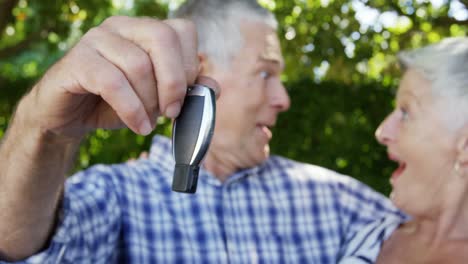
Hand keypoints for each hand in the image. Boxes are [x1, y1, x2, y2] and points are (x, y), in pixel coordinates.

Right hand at [22, 16, 204, 138]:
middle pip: (162, 38)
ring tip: (147, 122)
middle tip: (172, 111)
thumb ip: (186, 90)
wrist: (71, 118)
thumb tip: (213, 86)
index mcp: (144, 30)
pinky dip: (132, 109)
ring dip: (149, 102)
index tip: (185, 96)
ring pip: (138, 64)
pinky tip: (138, 126)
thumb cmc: (118, 104)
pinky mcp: (76, 61)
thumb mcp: (157, 99)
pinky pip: (112, 82)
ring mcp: (96, 40)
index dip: (190, 65)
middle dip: (174, 81)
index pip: (182, 30)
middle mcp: (122, 27)